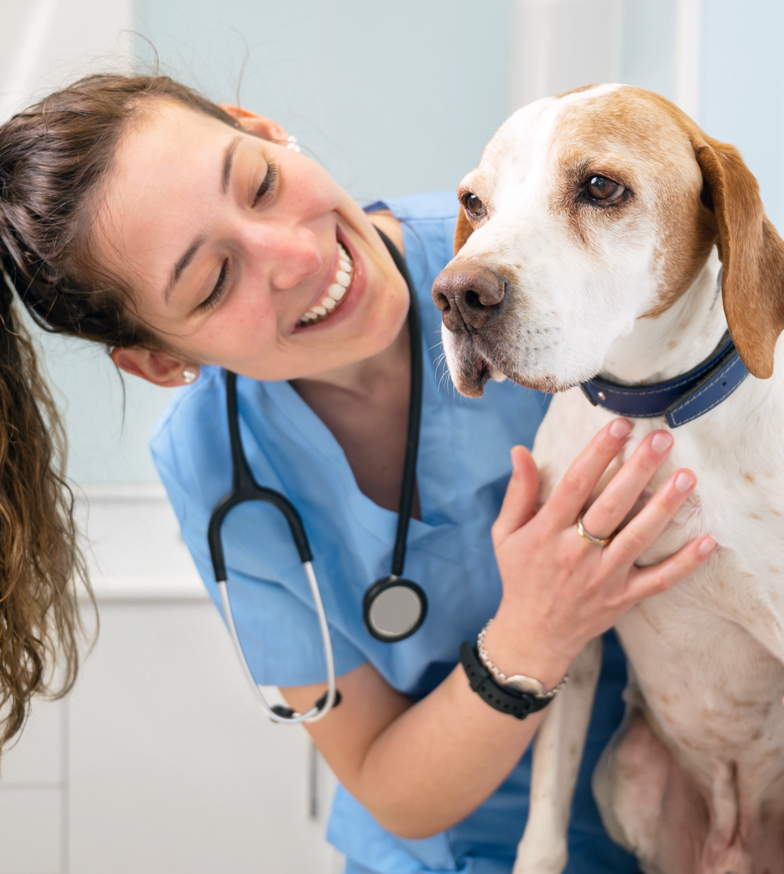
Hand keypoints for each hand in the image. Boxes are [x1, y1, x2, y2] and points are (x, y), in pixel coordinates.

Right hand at [485, 418, 715, 686]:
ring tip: (687, 476)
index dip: (598, 452)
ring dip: (664, 507)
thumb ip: (518, 492)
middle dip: (638, 469)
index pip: (575, 484)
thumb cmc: (519, 576)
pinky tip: (706, 541)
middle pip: (612, 505)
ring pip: (638, 537)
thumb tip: (520, 451)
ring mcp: (602, 577)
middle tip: (661, 438)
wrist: (533, 635)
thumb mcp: (506, 533)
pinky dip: (684, 564)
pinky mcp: (623, 598)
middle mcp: (575, 552)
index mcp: (546, 532)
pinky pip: (658, 580)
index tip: (619, 425)